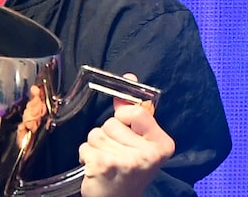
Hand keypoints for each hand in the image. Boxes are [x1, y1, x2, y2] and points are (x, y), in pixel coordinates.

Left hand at [78, 74, 174, 196]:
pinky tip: (97, 168)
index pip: (137, 111)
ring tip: (107, 161)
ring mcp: (126, 161)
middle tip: (117, 154)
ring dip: (96, 145)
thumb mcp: (138, 141)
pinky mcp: (105, 166)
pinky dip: (86, 155)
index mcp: (162, 144)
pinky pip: (85, 146)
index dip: (124, 117)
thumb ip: (132, 111)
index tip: (126, 130)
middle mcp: (148, 154)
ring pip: (96, 133)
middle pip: (112, 122)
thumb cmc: (128, 169)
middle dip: (108, 135)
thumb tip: (128, 77)